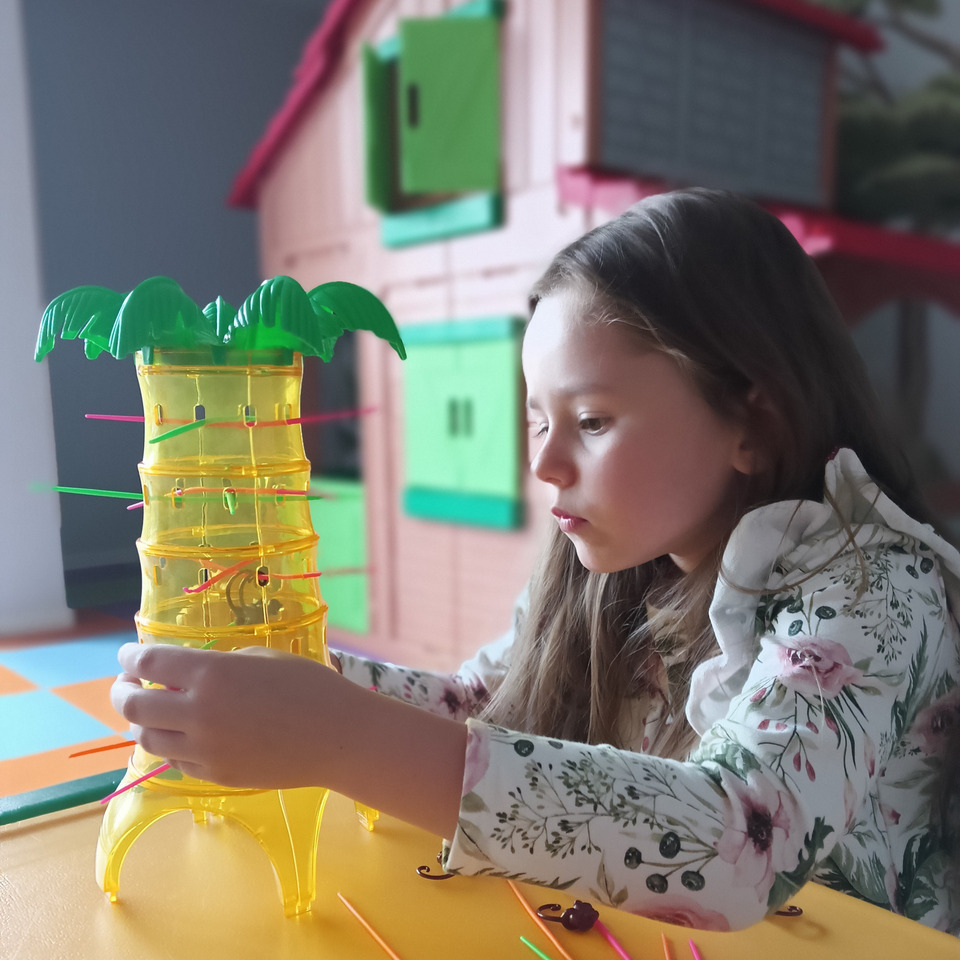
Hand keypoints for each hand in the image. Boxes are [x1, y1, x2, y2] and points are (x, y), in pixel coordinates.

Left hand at [111, 641, 467, 836]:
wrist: (338, 737)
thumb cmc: (308, 686)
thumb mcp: (261, 659)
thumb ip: (219, 665)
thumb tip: (189, 674)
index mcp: (210, 674)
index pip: (148, 663)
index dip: (130, 658)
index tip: (127, 655)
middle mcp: (197, 712)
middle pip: (135, 705)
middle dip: (122, 692)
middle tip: (126, 686)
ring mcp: (203, 748)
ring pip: (147, 739)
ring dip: (142, 723)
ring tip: (150, 714)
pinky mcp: (214, 774)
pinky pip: (177, 760)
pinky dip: (171, 745)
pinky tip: (183, 736)